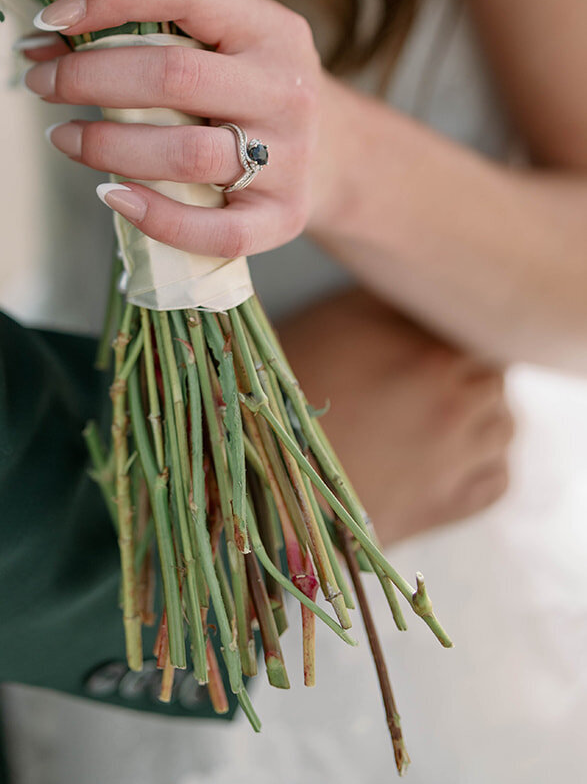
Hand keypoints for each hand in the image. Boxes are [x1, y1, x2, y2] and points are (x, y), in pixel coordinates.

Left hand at [20, 0, 322, 260]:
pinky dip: (153, 216)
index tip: (51, 18)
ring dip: (105, 146)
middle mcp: (286, 87)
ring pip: (185, 154)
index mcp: (270, 27)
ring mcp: (289, 157)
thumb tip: (42, 38)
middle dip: (88, 78)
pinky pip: (212, 231)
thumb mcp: (222, 42)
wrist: (336, 156)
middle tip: (41, 81)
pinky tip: (110, 196)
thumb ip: (146, 30)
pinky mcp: (283, 218)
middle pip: (173, 76)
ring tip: (61, 136)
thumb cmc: (250, 87)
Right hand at [277, 288, 514, 544]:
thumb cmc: (293, 394)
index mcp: (430, 353)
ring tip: (445, 409)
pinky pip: (498, 477)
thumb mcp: (333, 323)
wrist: (279, 480)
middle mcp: (456, 403)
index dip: (452, 326)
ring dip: (484, 411)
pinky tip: (454, 452)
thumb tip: (421, 281)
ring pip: (504, 423)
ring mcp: (459, 458)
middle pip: (493, 372)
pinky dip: (486, 461)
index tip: (431, 331)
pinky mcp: (452, 503)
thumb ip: (389, 299)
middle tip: (434, 370)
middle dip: (469, 368)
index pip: (472, 326)